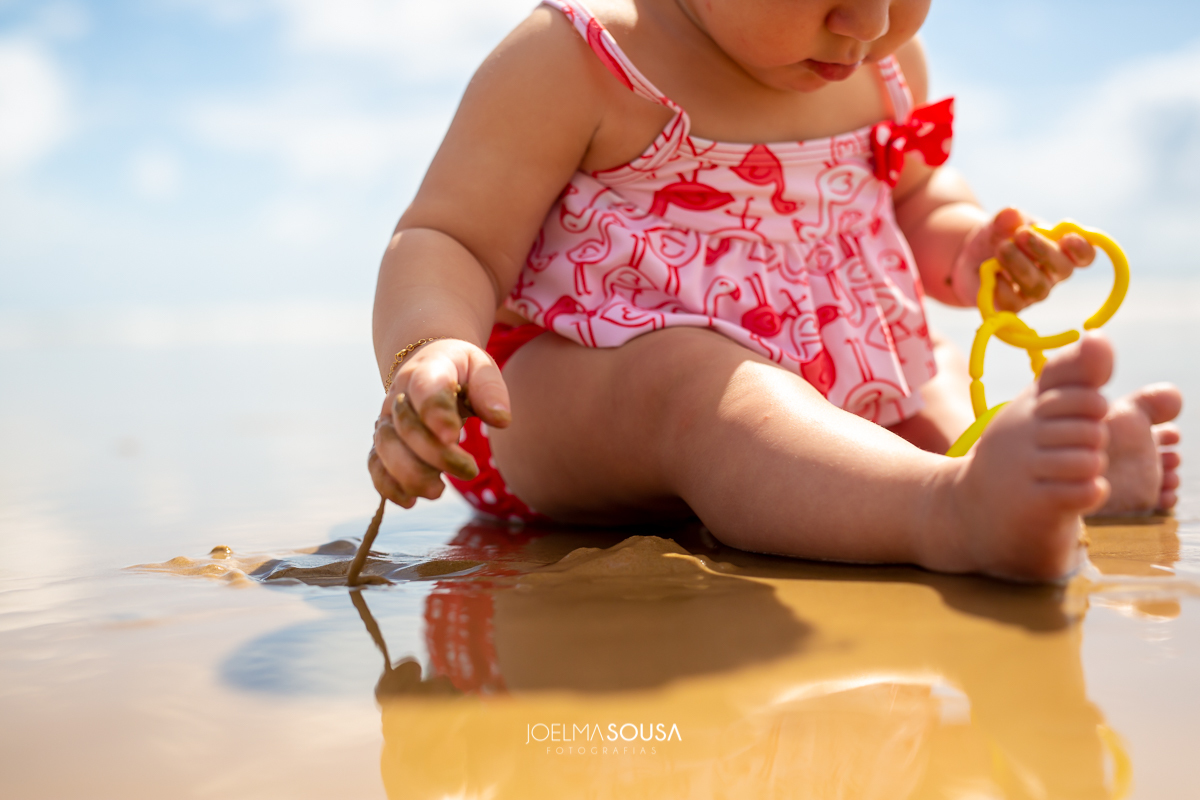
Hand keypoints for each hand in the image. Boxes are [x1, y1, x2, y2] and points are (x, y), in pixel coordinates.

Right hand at [367, 338, 511, 506]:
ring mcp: (386, 420)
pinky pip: (375, 466)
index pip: (425, 388)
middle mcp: (399, 396)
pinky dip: (388, 486)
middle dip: (437, 455)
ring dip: (411, 475)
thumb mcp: (481, 367)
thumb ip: (490, 390)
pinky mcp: (382, 443)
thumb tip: (501, 419)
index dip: (435, 412)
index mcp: (426, 370)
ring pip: (385, 449)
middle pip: (406, 427)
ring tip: (438, 490)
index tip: (453, 435)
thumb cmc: (460, 370)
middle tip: (469, 470)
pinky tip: (410, 500)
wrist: (427, 364)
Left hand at [954, 207, 1095, 311]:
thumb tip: (1011, 213)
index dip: (1082, 249)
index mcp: (1061, 250)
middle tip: (1021, 234)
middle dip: (1043, 251)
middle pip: (1062, 270)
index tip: (1068, 238)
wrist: (970, 256)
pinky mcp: (1013, 305)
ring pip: (1038, 288)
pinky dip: (1002, 287)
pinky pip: (1013, 304)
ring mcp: (1034, 291)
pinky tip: (991, 272)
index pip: (1085, 255)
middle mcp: (1052, 274)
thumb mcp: (999, 224)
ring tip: (1001, 248)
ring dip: (1020, 267)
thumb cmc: (997, 237)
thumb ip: (1006, 219)